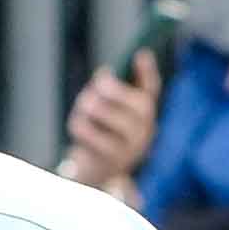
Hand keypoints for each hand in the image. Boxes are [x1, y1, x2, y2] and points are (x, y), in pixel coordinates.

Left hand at [62, 61, 158, 191]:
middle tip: (88, 93)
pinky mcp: (107, 158)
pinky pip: (83, 128)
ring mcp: (128, 146)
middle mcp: (144, 131)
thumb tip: (105, 74)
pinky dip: (76, 124)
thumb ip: (111, 93)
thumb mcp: (113, 114)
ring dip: (83, 106)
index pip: (152, 89)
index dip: (147, 71)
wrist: (101, 176)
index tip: (140, 53)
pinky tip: (79, 128)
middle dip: (99, 88)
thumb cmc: (106, 136)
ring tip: (82, 112)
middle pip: (118, 96)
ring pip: (97, 108)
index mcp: (146, 116)